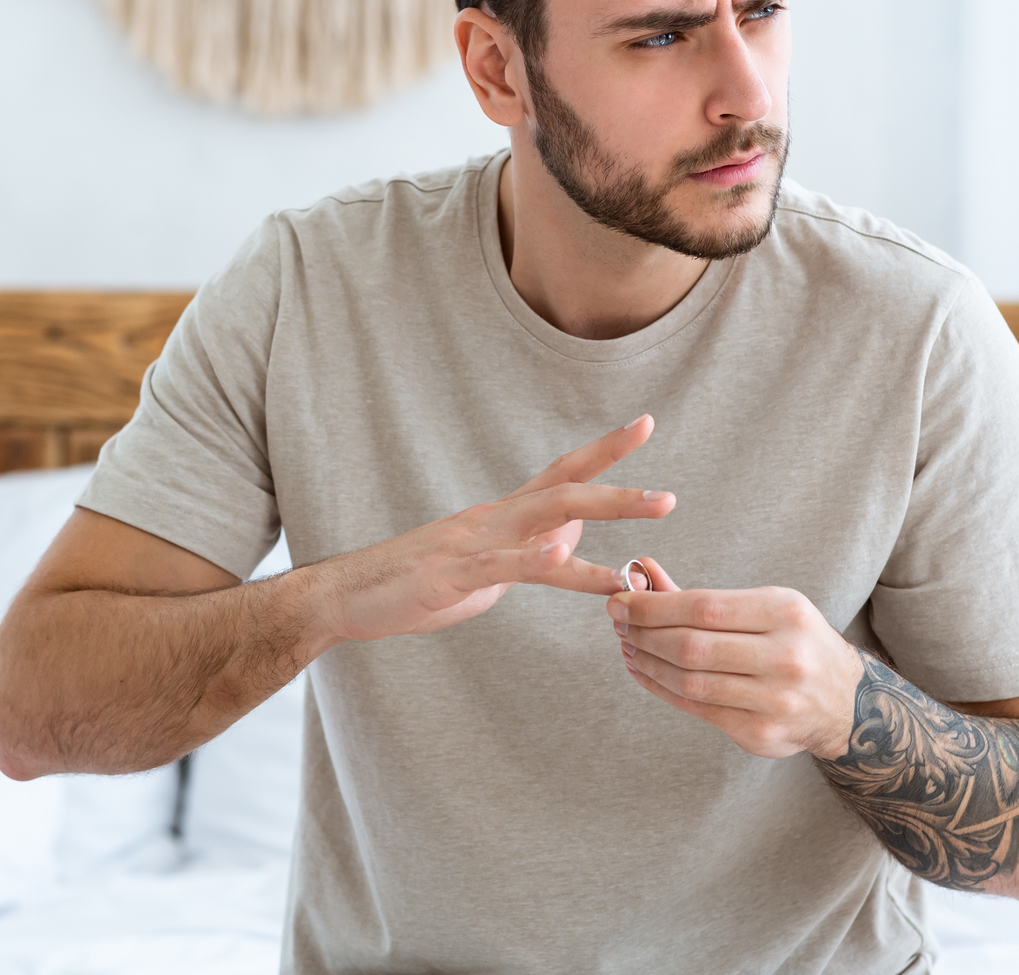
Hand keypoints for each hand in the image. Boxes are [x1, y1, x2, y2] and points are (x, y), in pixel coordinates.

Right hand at [305, 416, 675, 645]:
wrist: (349, 595)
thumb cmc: (417, 583)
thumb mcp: (486, 567)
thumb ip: (529, 550)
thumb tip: (572, 536)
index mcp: (502, 517)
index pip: (562, 473)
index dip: (605, 450)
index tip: (645, 423)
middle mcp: (493, 519)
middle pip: (567, 490)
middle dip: (622, 490)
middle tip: (670, 497)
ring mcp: (474, 543)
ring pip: (547, 518)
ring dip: (604, 511)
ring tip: (649, 512)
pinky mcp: (452, 574)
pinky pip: (500, 564)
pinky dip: (533, 556)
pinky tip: (562, 552)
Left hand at [609, 560, 863, 758]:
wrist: (847, 702)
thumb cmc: (793, 642)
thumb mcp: (763, 606)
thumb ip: (699, 594)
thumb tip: (639, 570)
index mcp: (786, 613)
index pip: (704, 608)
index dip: (653, 606)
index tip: (620, 601)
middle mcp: (785, 657)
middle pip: (692, 646)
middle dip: (644, 633)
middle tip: (617, 623)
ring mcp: (775, 700)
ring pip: (690, 681)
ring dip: (647, 662)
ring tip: (628, 646)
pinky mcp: (760, 733)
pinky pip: (696, 709)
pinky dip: (661, 688)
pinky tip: (644, 671)